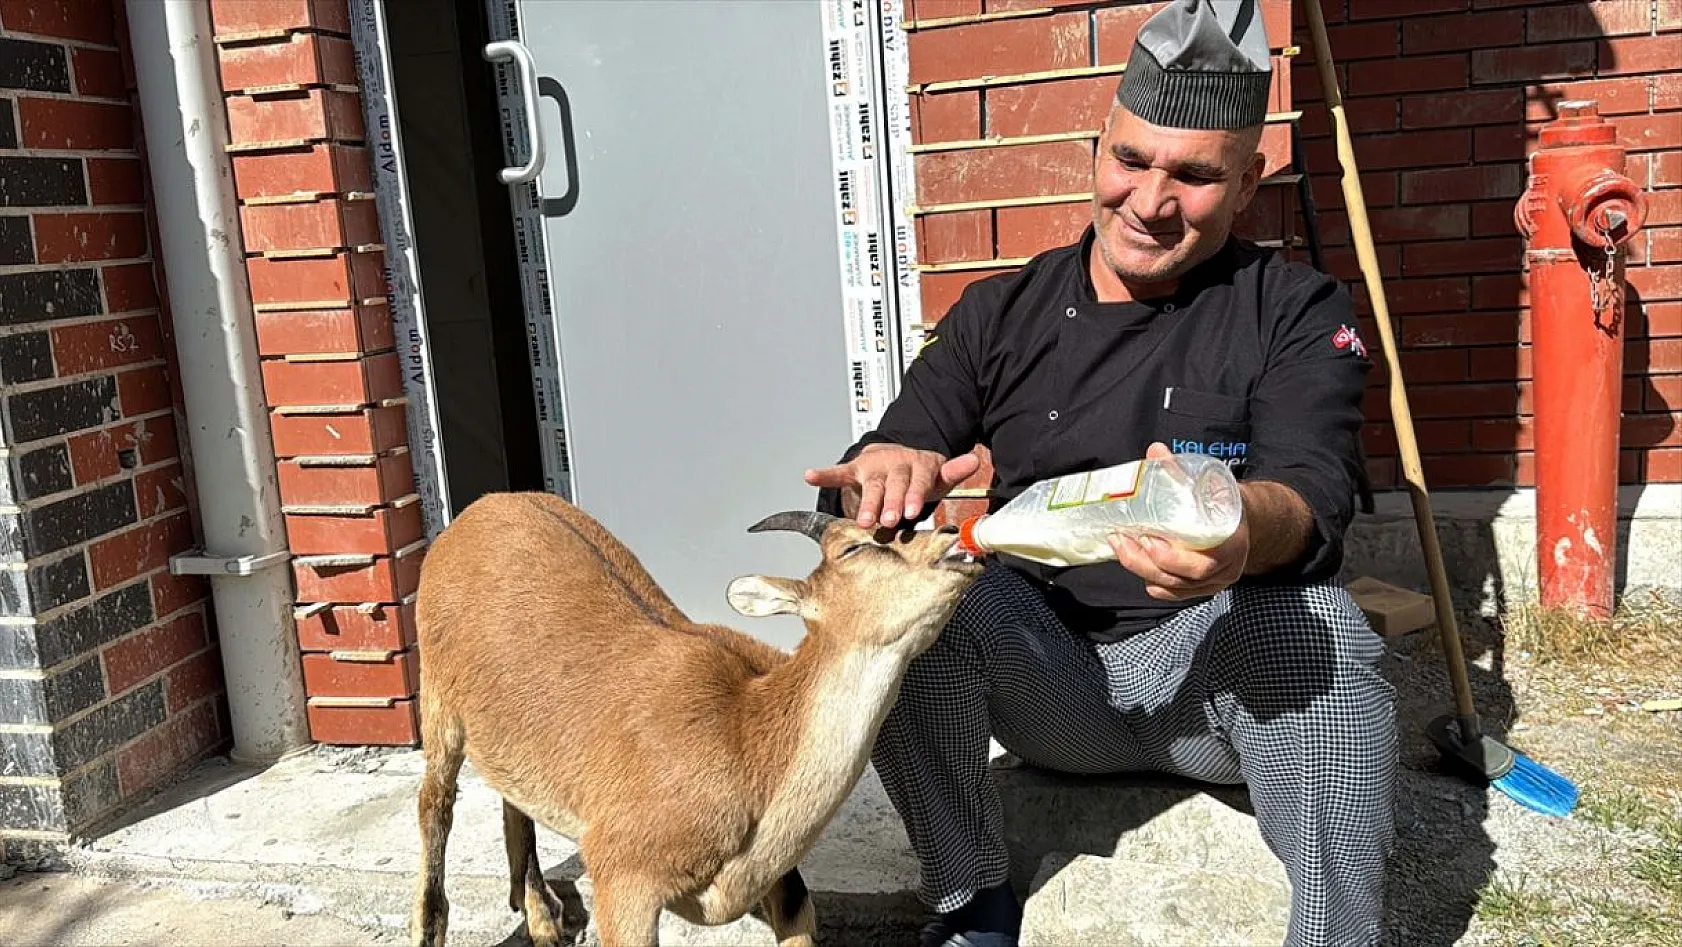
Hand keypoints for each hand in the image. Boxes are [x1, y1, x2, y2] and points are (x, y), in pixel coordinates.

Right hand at [804, 444, 981, 528]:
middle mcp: (895, 464)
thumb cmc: (917, 474)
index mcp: (917, 465)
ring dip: (866, 502)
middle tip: (887, 519)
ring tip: (863, 520)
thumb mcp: (937, 474)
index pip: (916, 481)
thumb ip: (953, 471)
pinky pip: (839, 472)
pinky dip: (824, 474)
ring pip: (870, 485)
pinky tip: (811, 475)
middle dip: (890, 502)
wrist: (895, 455)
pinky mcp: (856, 470)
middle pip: (892, 485)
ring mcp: (874, 467)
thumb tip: (974, 460)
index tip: (912, 510)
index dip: (913, 495)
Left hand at [1107, 442, 1249, 600]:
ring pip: (1176, 588)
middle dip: (1146, 563)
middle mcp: (1226, 569)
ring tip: (1121, 548)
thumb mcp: (1207, 483)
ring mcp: (1215, 582)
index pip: (1202, 563)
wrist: (1241, 518)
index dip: (1171, 556)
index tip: (1147, 538)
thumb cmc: (1222, 500)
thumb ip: (1180, 471)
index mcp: (1232, 544)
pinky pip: (1177, 594)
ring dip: (1144, 571)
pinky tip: (1140, 571)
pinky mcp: (1203, 588)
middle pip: (1182, 578)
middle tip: (1123, 541)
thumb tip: (1156, 451)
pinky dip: (1156, 586)